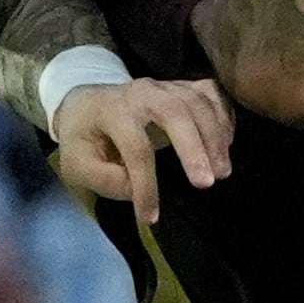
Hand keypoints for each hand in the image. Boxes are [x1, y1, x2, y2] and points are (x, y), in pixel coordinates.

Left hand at [52, 76, 235, 226]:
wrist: (87, 103)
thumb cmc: (85, 137)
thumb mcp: (75, 163)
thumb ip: (102, 178)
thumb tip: (134, 190)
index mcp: (113, 110)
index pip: (136, 148)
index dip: (146, 185)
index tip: (150, 217)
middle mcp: (142, 92)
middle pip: (174, 111)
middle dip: (194, 147)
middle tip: (207, 183)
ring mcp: (166, 85)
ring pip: (197, 101)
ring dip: (214, 135)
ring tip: (222, 171)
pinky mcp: (183, 86)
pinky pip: (212, 93)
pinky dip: (224, 115)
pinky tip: (227, 143)